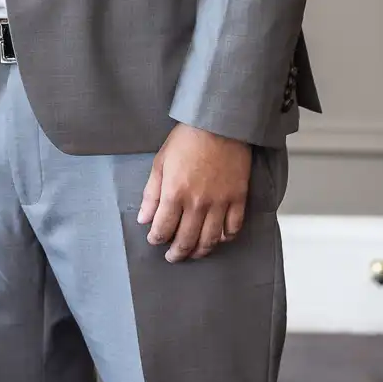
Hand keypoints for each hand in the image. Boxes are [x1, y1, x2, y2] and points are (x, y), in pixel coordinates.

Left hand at [138, 124, 251, 261]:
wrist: (219, 124)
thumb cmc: (187, 140)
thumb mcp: (160, 163)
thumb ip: (152, 194)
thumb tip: (144, 219)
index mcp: (175, 193)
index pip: (163, 229)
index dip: (156, 238)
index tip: (154, 239)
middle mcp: (197, 203)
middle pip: (186, 240)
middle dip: (176, 253)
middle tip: (172, 257)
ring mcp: (220, 202)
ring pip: (210, 239)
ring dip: (199, 251)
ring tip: (193, 254)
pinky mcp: (238, 198)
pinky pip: (233, 228)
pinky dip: (225, 237)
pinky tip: (218, 238)